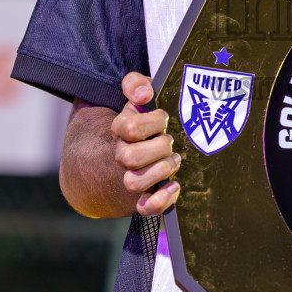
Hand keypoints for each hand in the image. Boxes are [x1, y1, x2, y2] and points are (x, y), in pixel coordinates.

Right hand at [113, 72, 181, 215]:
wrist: (117, 156)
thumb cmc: (137, 123)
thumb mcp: (134, 98)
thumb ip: (135, 83)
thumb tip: (144, 93)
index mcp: (120, 130)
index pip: (129, 127)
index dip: (152, 122)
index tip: (162, 119)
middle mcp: (122, 156)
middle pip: (130, 157)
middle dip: (159, 147)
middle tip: (169, 141)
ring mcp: (129, 178)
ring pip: (135, 182)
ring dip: (161, 170)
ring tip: (174, 160)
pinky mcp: (141, 197)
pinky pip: (146, 207)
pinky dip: (161, 200)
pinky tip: (174, 186)